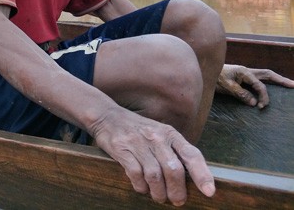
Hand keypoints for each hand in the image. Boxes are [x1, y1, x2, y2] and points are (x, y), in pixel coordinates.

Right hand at [93, 107, 214, 205]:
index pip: (191, 154)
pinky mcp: (122, 149)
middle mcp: (156, 137)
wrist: (107, 116)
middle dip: (177, 190)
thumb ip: (174, 151)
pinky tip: (142, 188)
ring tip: (159, 197)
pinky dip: (141, 186)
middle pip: (173, 169)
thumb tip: (192, 180)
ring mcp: (138, 143)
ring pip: (154, 175)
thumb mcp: (160, 134)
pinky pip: (135, 174)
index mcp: (169, 133)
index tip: (209, 192)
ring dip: (159, 192)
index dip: (202, 174)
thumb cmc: (138, 129)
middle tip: (177, 201)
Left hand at [216, 64, 293, 108]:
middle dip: (281, 80)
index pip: (259, 85)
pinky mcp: (244, 77)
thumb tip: (254, 102)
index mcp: (244, 72)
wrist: (206, 71)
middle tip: (293, 85)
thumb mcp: (227, 86)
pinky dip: (268, 82)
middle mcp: (247, 71)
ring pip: (265, 75)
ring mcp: (246, 73)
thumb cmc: (215, 78)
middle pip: (268, 74)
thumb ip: (240, 94)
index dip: (263, 96)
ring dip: (277, 79)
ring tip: (289, 84)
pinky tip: (273, 85)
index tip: (261, 107)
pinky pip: (260, 79)